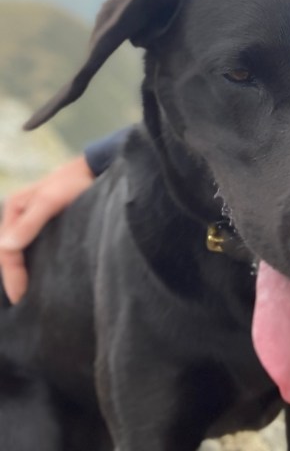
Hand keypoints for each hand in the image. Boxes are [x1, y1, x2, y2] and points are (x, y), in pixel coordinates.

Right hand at [0, 155, 94, 302]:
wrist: (99, 168)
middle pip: (10, 253)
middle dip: (13, 276)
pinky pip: (35, 248)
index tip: (21, 297)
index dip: (12, 275)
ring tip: (31, 295)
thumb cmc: (74, 181)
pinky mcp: (49, 224)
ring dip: (22, 271)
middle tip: (24, 302)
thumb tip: (7, 247)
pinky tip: (41, 276)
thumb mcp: (51, 200)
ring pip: (21, 252)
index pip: (6, 250)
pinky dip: (33, 263)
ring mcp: (34, 220)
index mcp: (15, 208)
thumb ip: (30, 222)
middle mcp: (20, 216)